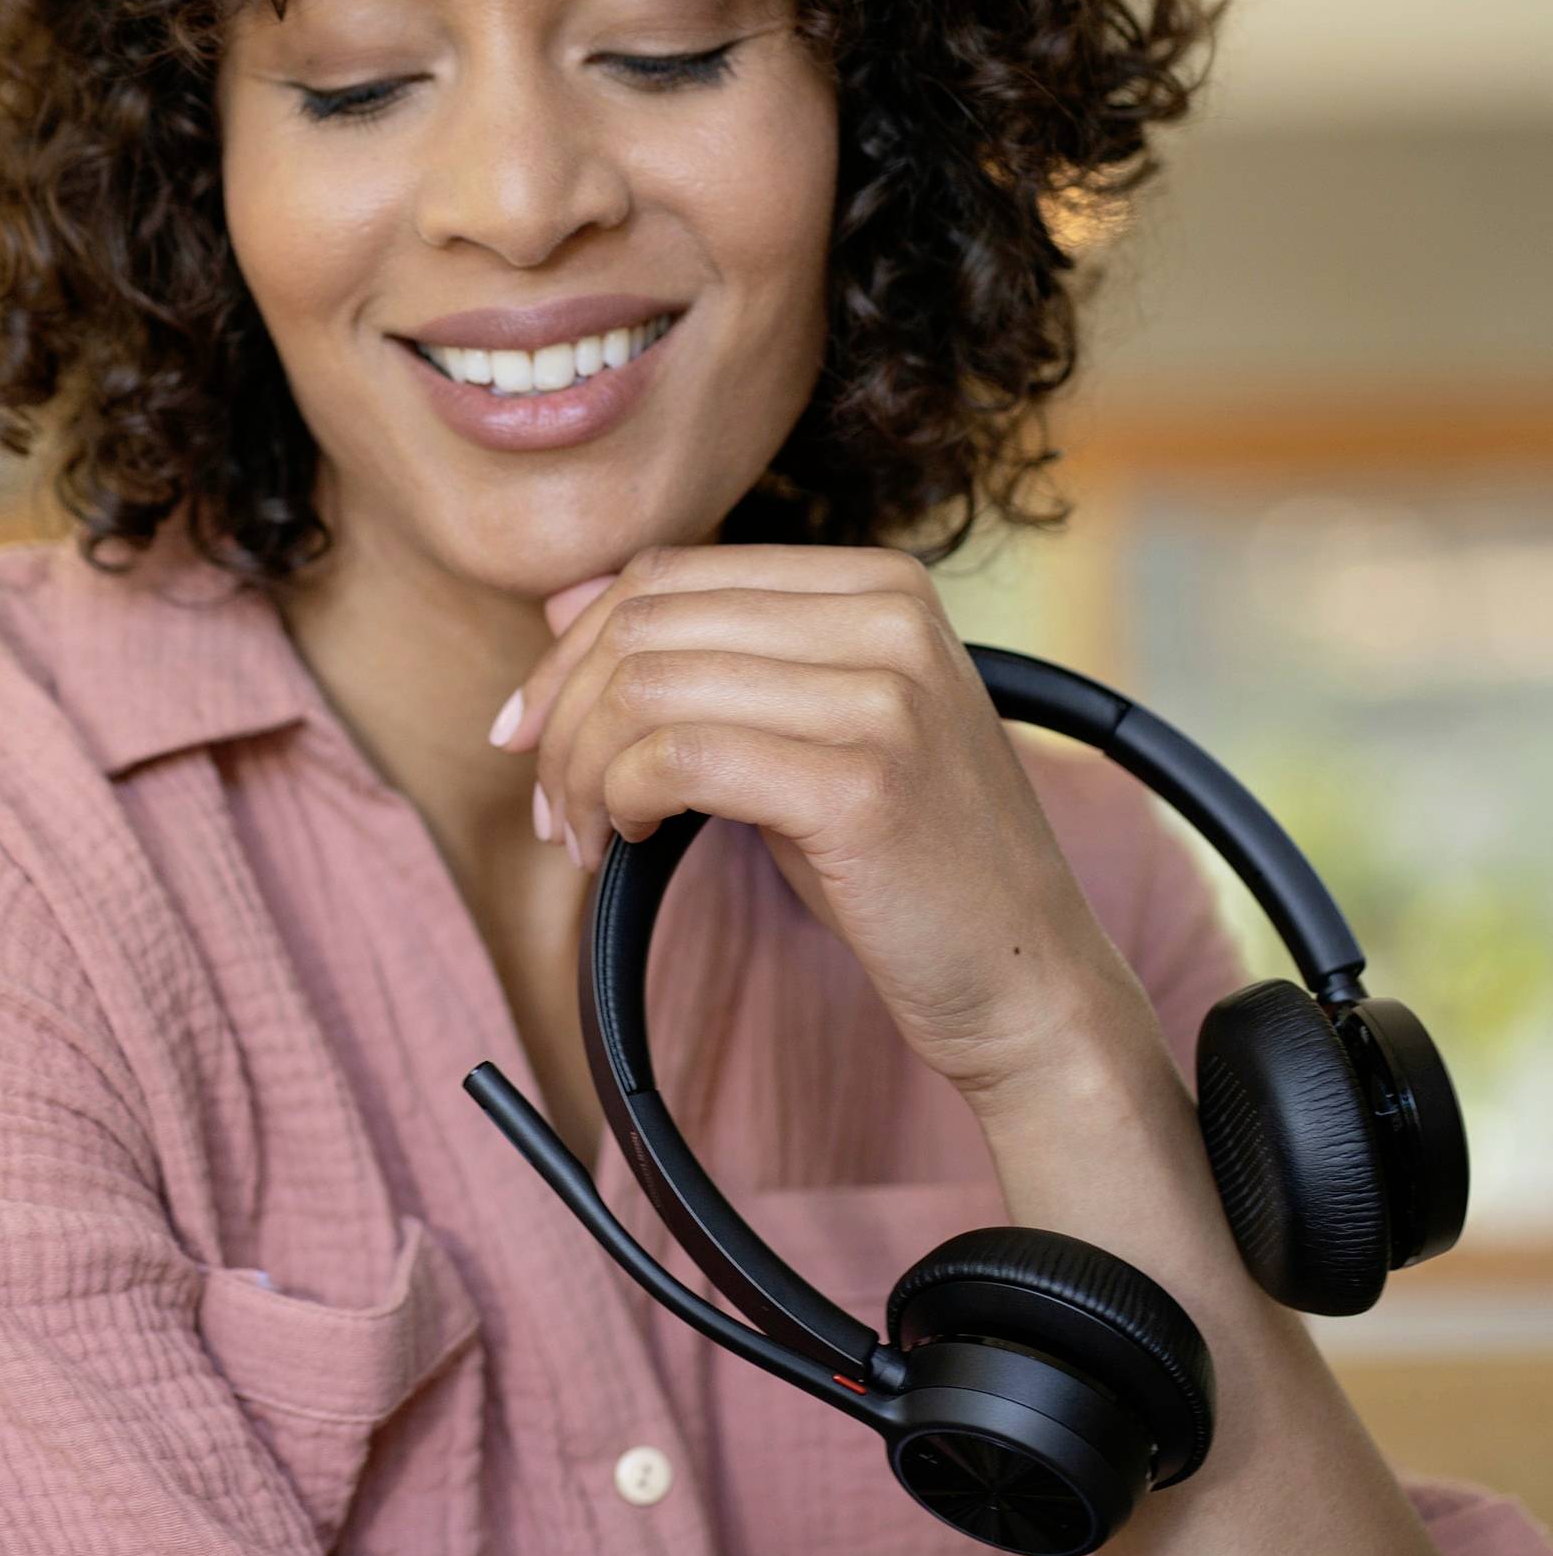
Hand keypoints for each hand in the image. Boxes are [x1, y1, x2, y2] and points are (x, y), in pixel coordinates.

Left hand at [493, 542, 1155, 1104]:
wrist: (1029, 981)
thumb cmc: (903, 861)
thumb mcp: (804, 732)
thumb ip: (705, 659)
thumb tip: (564, 601)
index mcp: (881, 582)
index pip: (670, 574)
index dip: (572, 649)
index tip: (525, 731)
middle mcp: (889, 615)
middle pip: (645, 624)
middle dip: (561, 716)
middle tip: (546, 805)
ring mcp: (885, 693)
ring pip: (645, 687)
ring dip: (578, 769)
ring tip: (580, 838)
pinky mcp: (864, 781)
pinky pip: (676, 758)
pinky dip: (617, 799)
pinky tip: (625, 843)